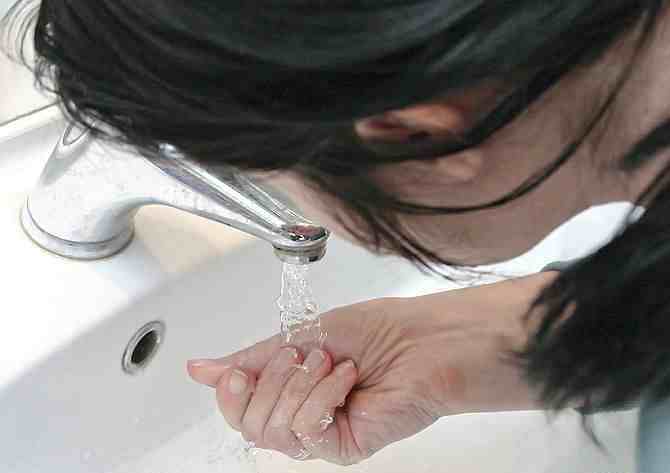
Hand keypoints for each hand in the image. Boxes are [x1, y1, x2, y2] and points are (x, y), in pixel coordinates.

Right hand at [187, 272, 555, 464]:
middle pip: (248, 425)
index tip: (239, 371)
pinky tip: (346, 379)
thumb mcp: (299, 336)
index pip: (236, 409)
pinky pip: (306, 431)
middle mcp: (299, 417)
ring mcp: (320, 436)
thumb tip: (200, 368)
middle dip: (272, 379)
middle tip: (305, 353)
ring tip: (331, 362)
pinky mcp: (341, 448)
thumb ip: (250, 358)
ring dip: (300, 384)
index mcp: (286, 390)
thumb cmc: (373, 332)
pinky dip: (322, 396)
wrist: (418, 340)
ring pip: (273, 431)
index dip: (230, 392)